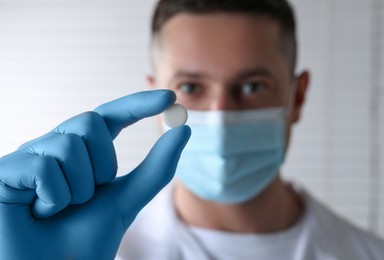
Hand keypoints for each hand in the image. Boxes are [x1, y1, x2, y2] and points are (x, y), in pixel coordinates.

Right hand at [0, 90, 190, 259]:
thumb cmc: (83, 240)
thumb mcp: (126, 200)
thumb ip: (154, 169)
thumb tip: (183, 131)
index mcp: (81, 152)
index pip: (110, 116)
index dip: (138, 104)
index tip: (170, 97)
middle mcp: (53, 147)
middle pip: (91, 122)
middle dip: (102, 165)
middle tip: (88, 197)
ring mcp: (28, 157)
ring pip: (70, 145)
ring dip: (78, 188)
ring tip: (60, 210)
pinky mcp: (5, 172)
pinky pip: (44, 168)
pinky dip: (53, 199)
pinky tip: (39, 213)